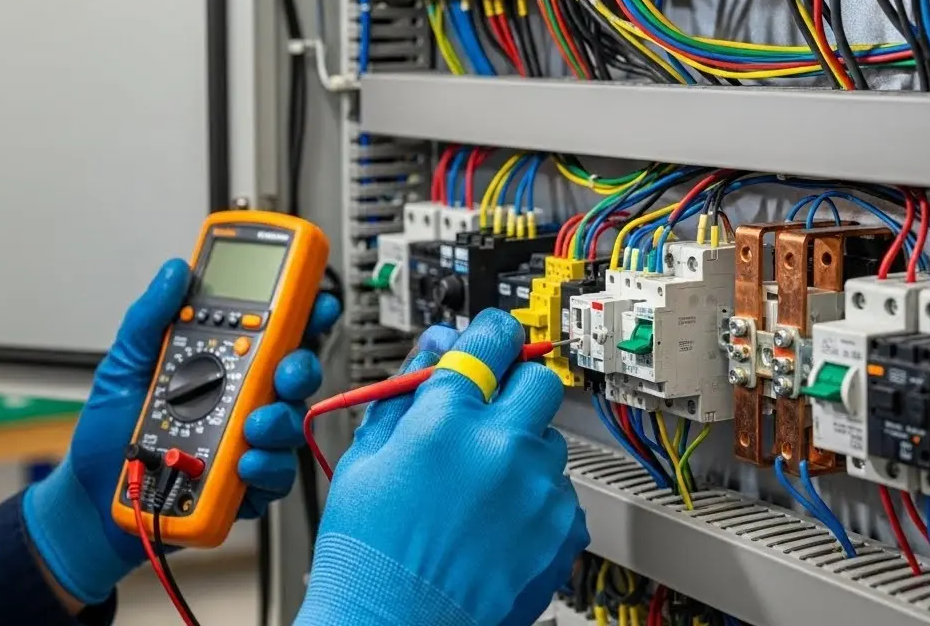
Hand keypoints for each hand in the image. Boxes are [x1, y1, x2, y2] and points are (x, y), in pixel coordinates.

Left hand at [23, 259, 340, 605]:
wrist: (94, 497)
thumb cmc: (111, 433)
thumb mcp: (124, 365)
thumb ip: (149, 317)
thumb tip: (174, 272)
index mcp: (219, 364)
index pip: (273, 333)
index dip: (303, 314)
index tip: (316, 302)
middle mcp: (241, 399)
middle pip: (294, 376)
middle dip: (299, 368)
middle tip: (283, 371)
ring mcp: (247, 442)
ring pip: (291, 424)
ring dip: (279, 421)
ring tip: (250, 426)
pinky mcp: (246, 484)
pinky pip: (276, 474)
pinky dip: (265, 467)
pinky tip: (242, 464)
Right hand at [295, 309, 588, 625]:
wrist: (393, 625)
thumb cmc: (369, 551)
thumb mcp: (366, 455)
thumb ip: (406, 389)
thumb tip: (436, 347)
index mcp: (447, 417)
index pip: (492, 336)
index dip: (489, 334)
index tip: (490, 340)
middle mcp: (501, 446)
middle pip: (538, 379)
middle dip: (514, 388)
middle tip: (488, 414)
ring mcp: (537, 490)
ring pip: (550, 439)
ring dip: (523, 450)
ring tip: (481, 488)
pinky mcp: (563, 531)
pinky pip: (562, 492)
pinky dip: (536, 500)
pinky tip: (497, 522)